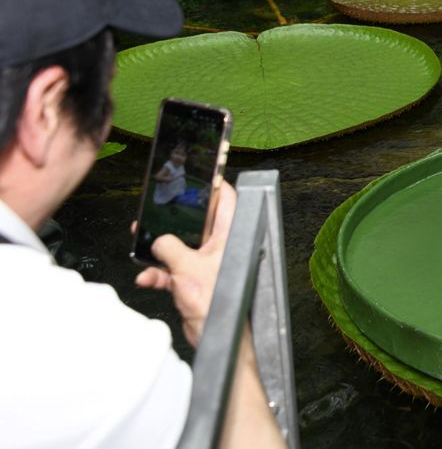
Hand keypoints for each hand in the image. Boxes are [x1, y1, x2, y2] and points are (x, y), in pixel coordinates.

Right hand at [135, 181, 235, 345]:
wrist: (215, 338)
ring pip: (180, 244)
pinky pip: (171, 269)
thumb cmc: (218, 305)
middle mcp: (219, 247)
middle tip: (158, 209)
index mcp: (228, 237)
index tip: (201, 174)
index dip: (215, 184)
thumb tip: (157, 240)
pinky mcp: (193, 279)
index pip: (227, 200)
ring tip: (142, 241)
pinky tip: (148, 277)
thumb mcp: (188, 269)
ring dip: (160, 247)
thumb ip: (169, 248)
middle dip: (175, 217)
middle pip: (198, 220)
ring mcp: (205, 262)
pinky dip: (158, 272)